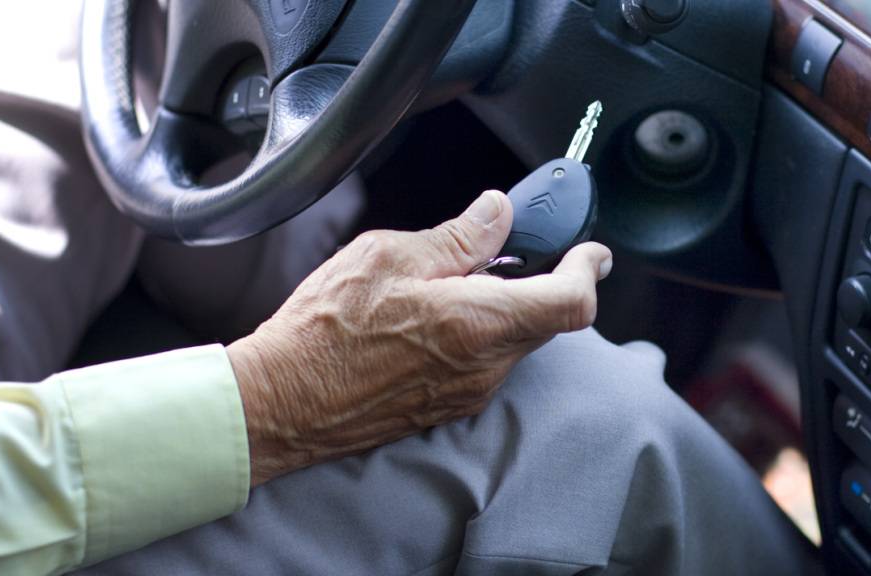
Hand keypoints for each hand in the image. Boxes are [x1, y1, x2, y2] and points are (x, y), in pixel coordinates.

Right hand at [227, 190, 612, 485]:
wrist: (280, 404)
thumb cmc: (324, 330)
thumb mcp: (389, 257)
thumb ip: (456, 237)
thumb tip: (498, 214)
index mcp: (480, 323)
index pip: (571, 302)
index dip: (588, 270)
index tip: (589, 251)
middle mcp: (484, 367)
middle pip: (545, 319)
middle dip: (539, 280)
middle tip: (505, 249)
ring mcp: (467, 394)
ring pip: (514, 341)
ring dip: (503, 307)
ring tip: (450, 282)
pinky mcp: (446, 408)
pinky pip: (485, 363)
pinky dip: (479, 333)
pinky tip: (433, 318)